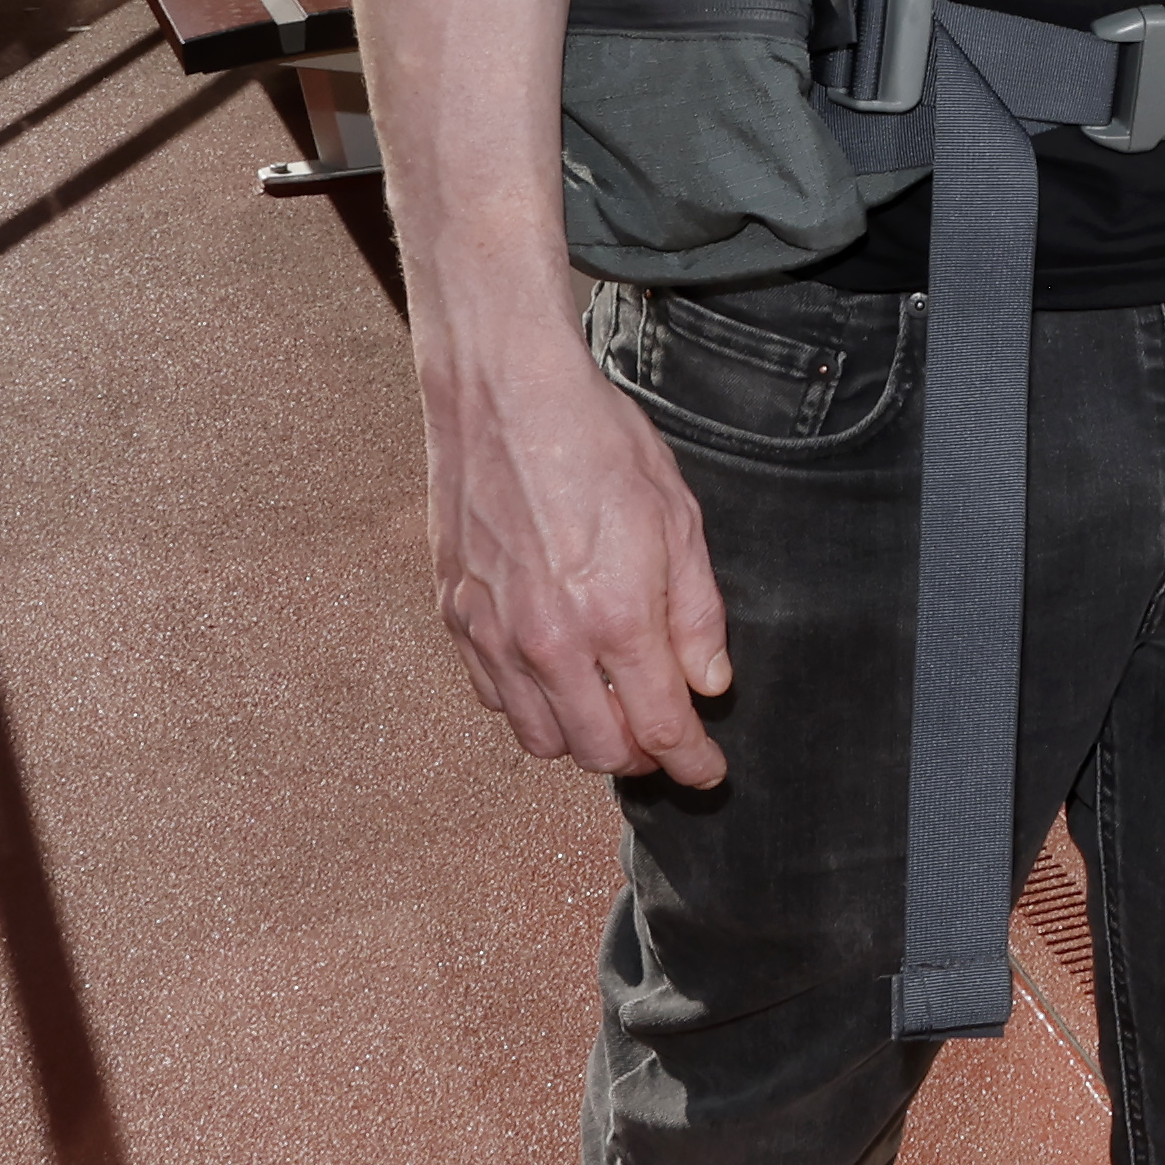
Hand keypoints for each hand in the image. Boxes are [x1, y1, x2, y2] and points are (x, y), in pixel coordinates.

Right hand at [425, 330, 737, 781]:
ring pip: (539, 738)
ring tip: (609, 704)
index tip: (706, 773)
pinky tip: (555, 670)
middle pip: (598, 751)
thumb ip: (697, 613)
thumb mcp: (677, 517)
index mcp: (615, 616)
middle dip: (640, 756)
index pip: (660, 730)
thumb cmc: (596, 441)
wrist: (503, 391)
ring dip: (582, 736)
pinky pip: (494, 696)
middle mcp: (549, 641)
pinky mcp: (455, 616)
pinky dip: (529, 703)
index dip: (691, 763)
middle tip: (662, 733)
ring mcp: (493, 633)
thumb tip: (708, 684)